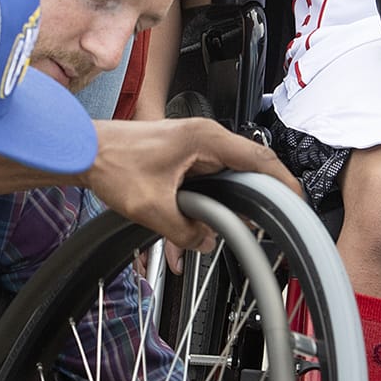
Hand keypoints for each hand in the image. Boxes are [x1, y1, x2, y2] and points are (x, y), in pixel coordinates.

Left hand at [86, 118, 299, 249]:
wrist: (82, 150)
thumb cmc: (110, 162)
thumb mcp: (150, 206)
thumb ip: (183, 230)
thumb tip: (205, 242)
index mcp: (205, 138)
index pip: (259, 159)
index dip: (283, 182)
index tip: (297, 201)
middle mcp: (204, 138)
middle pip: (246, 171)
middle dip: (253, 201)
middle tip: (262, 227)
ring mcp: (193, 146)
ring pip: (225, 179)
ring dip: (225, 205)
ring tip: (224, 230)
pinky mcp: (182, 156)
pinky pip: (206, 182)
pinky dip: (206, 203)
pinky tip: (195, 229)